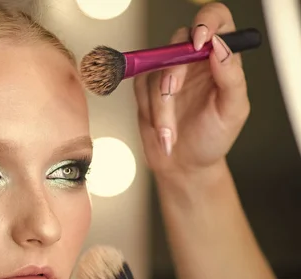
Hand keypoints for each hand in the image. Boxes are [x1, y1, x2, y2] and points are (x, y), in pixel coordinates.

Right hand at [134, 3, 248, 179]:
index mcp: (221, 59)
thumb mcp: (232, 111)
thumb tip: (220, 46)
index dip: (206, 22)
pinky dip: (149, 111)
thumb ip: (231, 77)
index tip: (199, 42)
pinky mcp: (146, 87)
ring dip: (160, 106)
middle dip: (173, 71)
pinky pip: (140, 87)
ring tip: (170, 133)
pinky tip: (161, 130)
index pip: (216, 19)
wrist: (184, 166)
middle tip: (172, 94)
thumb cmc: (213, 138)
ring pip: (156, 70)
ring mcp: (168, 72)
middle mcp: (193, 60)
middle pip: (178, 40)